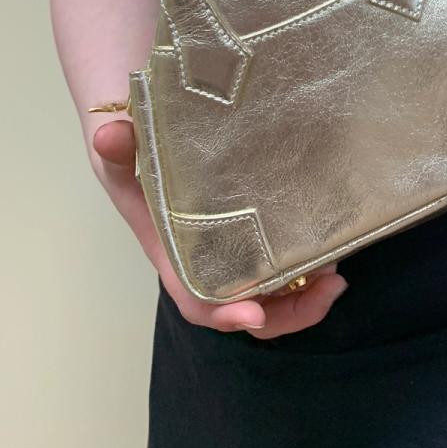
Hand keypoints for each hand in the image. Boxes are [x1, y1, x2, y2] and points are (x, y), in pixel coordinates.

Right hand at [91, 118, 348, 337]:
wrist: (146, 132)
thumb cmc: (137, 147)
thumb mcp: (125, 144)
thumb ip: (120, 143)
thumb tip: (109, 134)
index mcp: (176, 254)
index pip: (198, 300)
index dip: (224, 314)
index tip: (254, 314)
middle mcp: (207, 262)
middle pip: (247, 310)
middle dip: (290, 312)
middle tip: (330, 286)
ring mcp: (233, 251)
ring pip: (272, 294)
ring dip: (306, 293)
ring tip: (337, 271)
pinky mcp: (254, 234)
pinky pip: (283, 267)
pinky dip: (307, 269)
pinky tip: (330, 248)